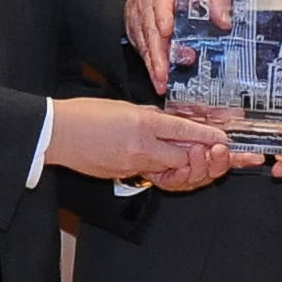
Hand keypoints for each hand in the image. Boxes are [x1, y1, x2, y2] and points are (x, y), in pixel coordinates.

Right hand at [50, 96, 237, 189]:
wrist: (58, 134)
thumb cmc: (85, 115)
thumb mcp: (124, 107)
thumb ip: (151, 116)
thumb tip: (171, 123)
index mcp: (143, 123)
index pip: (185, 130)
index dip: (209, 135)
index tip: (223, 137)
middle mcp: (142, 146)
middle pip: (186, 156)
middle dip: (206, 157)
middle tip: (220, 153)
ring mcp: (134, 164)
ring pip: (172, 169)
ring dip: (188, 166)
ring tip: (199, 159)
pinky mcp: (125, 175)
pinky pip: (153, 174)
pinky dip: (165, 169)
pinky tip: (171, 163)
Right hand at [122, 0, 230, 93]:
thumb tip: (224, 22)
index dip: (163, 15)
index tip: (167, 30)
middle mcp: (146, 1)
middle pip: (150, 28)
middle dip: (158, 53)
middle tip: (164, 72)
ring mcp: (137, 17)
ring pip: (144, 41)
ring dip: (153, 63)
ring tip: (161, 82)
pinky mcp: (134, 30)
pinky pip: (140, 48)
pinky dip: (149, 64)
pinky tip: (157, 78)